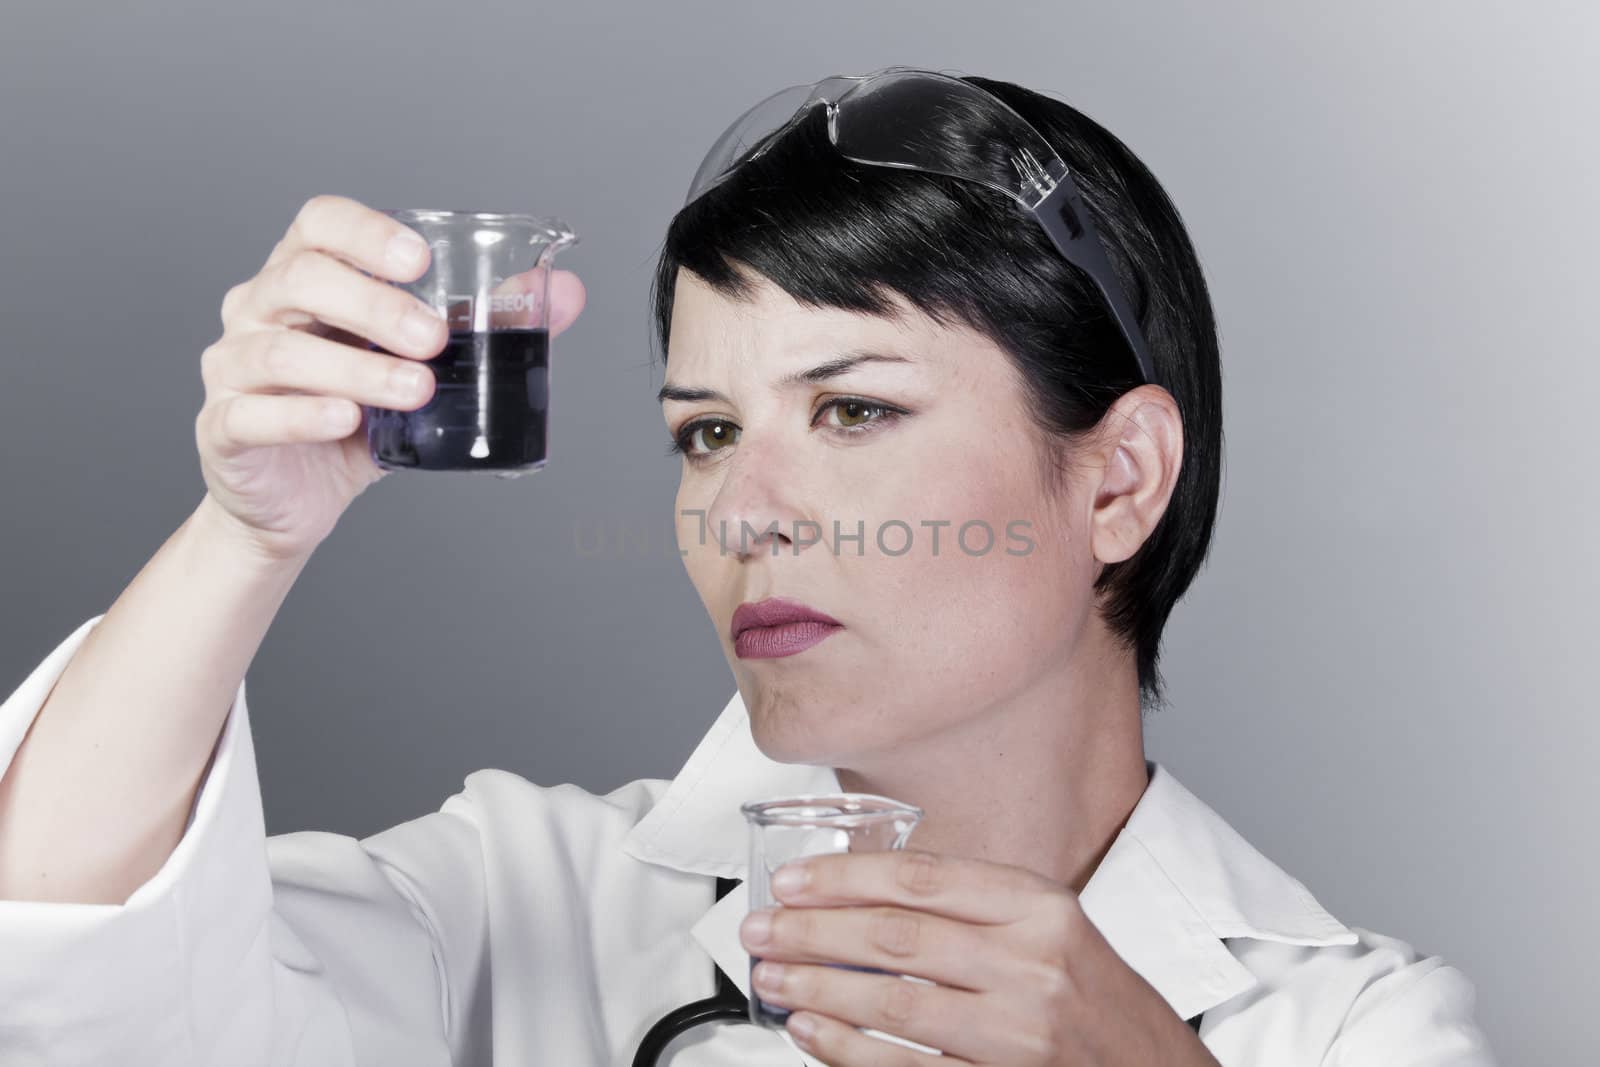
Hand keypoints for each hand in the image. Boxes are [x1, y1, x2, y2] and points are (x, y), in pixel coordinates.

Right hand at [195, 194, 586, 562]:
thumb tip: (564, 294)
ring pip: (281, 351)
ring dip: (356, 368)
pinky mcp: (223, 427)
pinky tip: (346, 421)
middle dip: (374, 305)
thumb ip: (483, 327)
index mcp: (304, 278)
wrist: (294, 502)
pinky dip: (303, 416)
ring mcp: (232, 367)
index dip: (366, 232)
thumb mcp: (422, 369)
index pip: (319, 224)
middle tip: (434, 341)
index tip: (420, 260)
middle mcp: (258, 310)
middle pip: (301, 278)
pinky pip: (252, 414)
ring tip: (416, 390)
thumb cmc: (355, 420)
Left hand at [739, 849, 1220, 1065]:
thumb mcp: (1051, 925)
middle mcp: (1032, 965)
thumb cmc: (1092, 995)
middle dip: (814, 932)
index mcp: (1041, 908)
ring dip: (819, 990)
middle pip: (897, 938)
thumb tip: (859, 897)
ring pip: (893, 1005)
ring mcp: (1017, 1033)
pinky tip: (811, 1032)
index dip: (843, 878)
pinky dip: (847, 1050)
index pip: (923, 879)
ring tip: (772, 978)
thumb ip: (972, 905)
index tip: (792, 882)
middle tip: (762, 929)